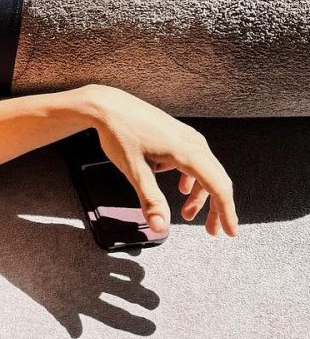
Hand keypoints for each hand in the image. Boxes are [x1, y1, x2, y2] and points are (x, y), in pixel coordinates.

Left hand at [87, 85, 237, 237]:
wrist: (108, 106)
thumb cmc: (120, 133)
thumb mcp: (134, 171)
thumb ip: (150, 200)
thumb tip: (160, 226)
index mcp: (188, 152)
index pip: (218, 187)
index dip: (227, 212)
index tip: (230, 232)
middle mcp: (194, 143)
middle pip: (217, 180)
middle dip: (216, 208)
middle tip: (212, 231)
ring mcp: (188, 138)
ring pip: (206, 172)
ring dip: (200, 196)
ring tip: (187, 214)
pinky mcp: (179, 136)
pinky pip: (195, 162)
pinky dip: (192, 180)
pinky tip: (181, 189)